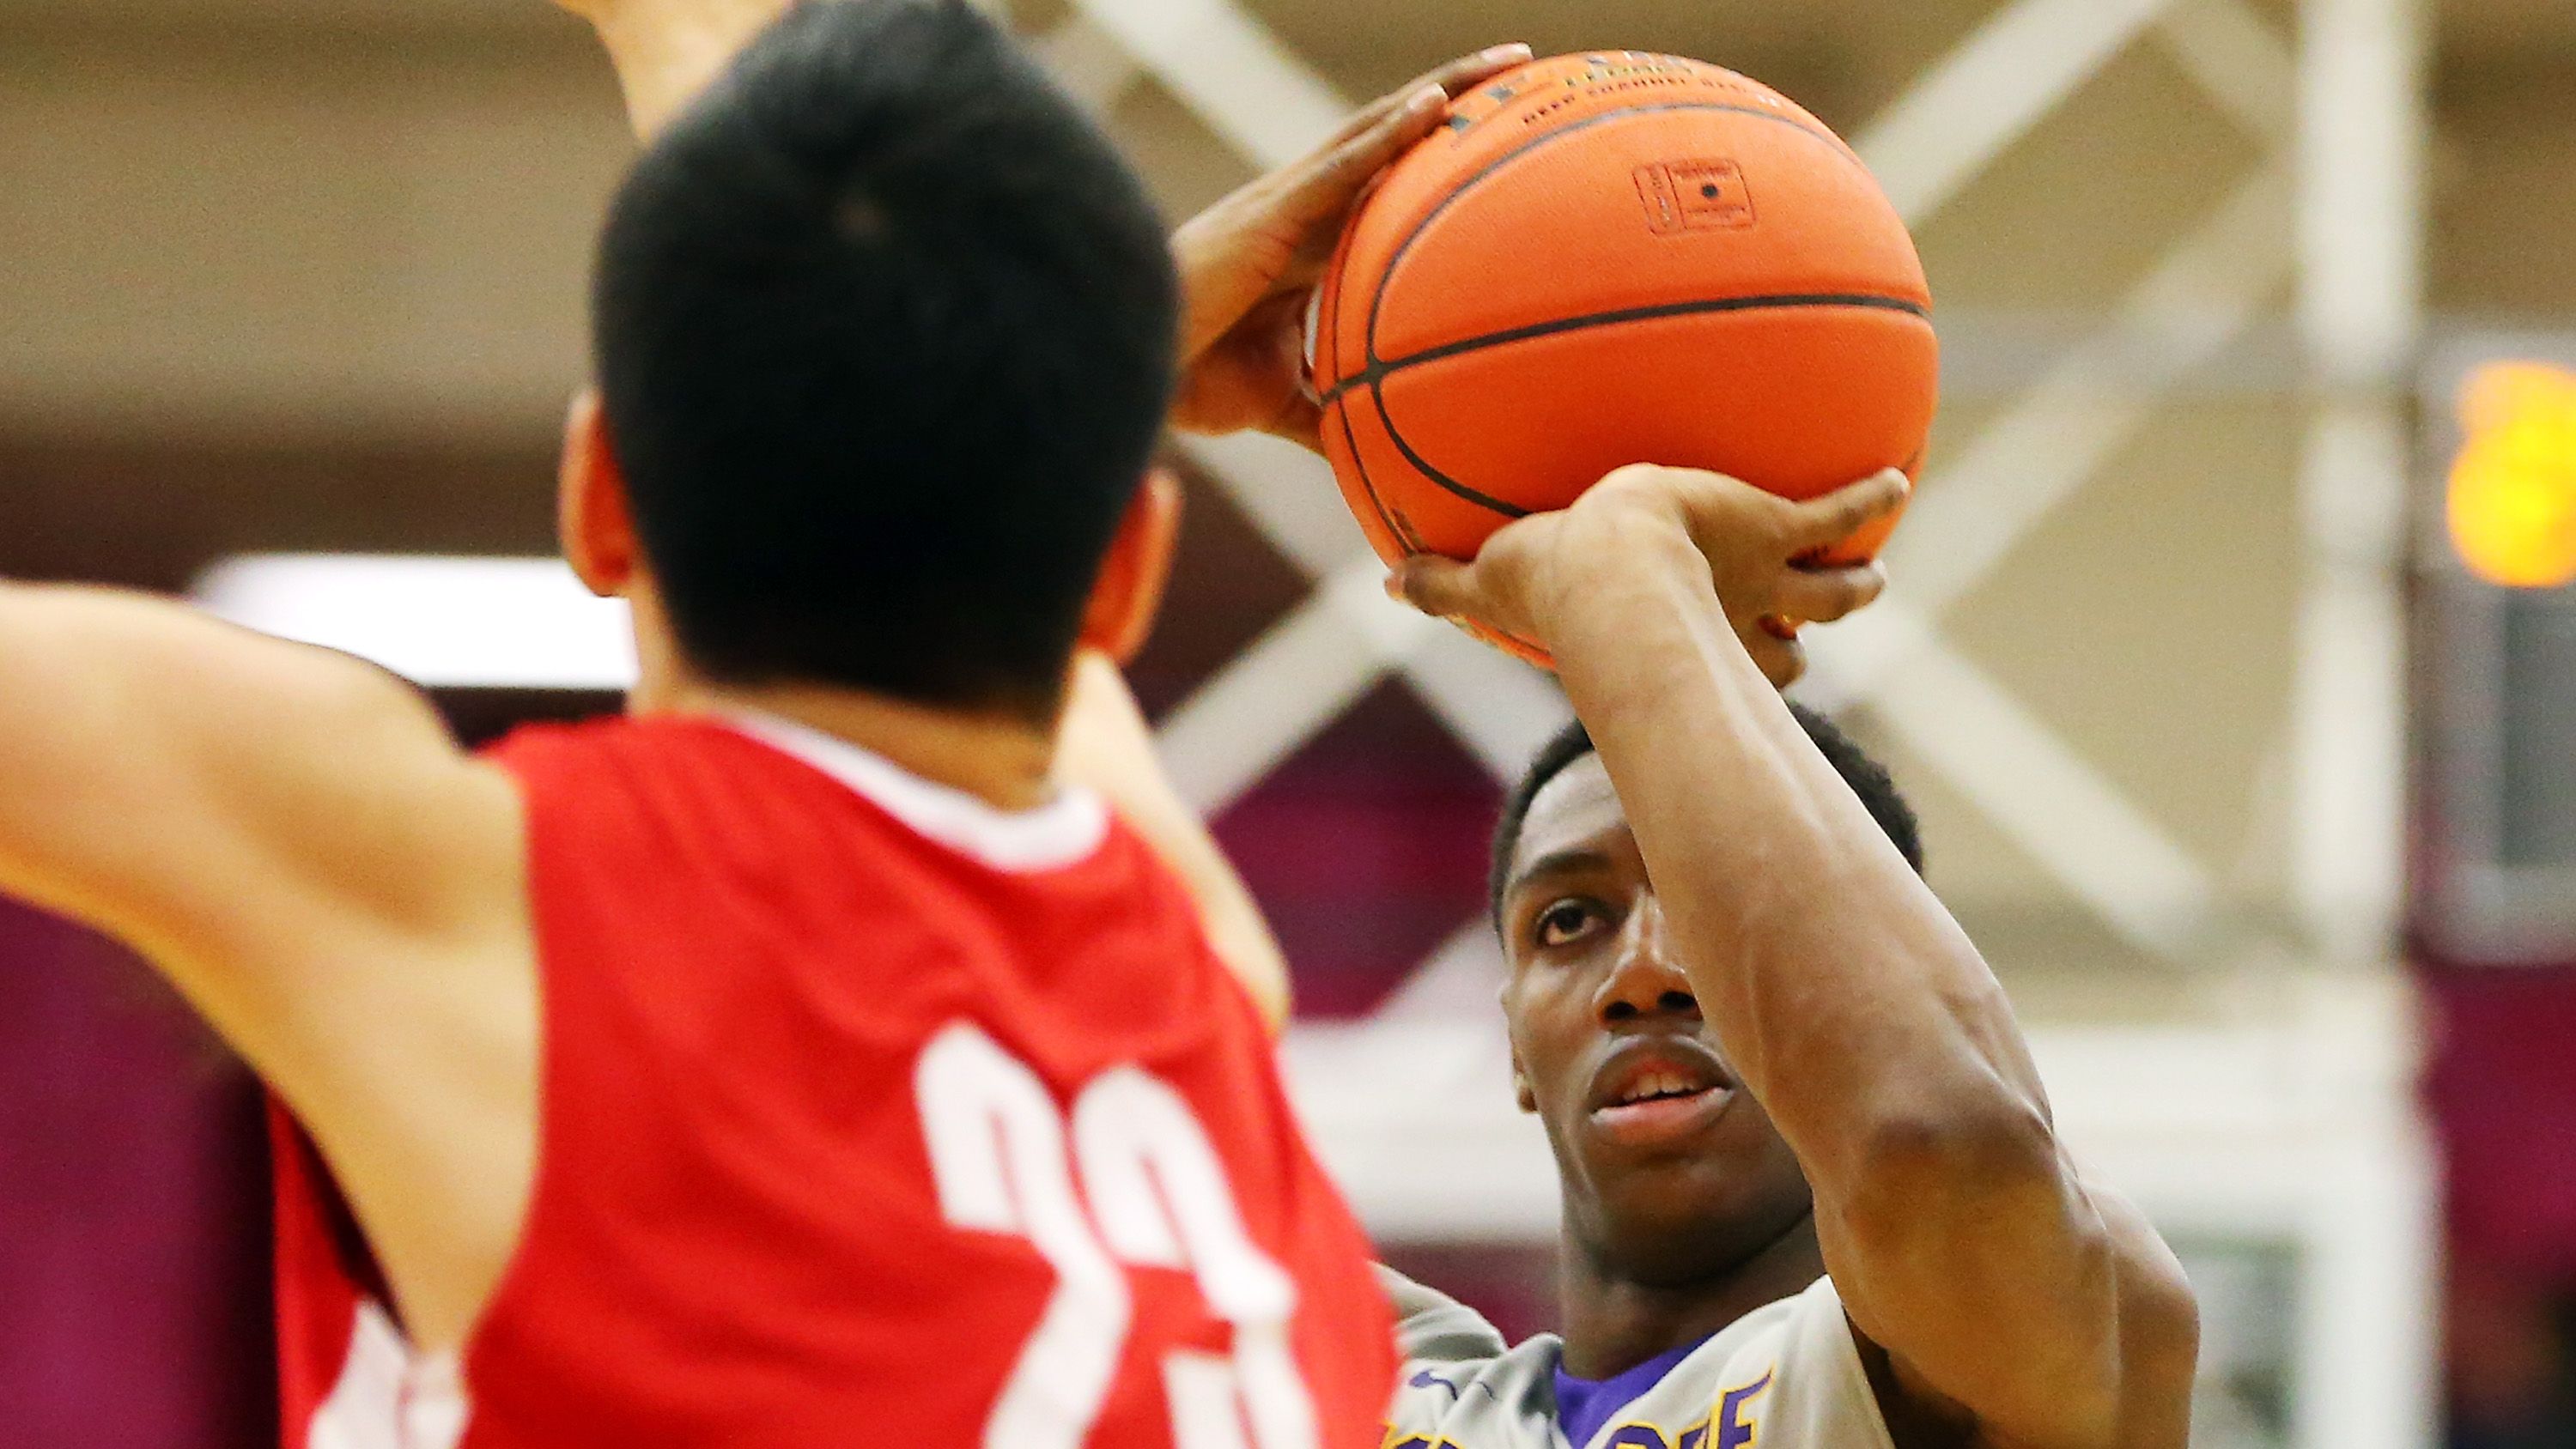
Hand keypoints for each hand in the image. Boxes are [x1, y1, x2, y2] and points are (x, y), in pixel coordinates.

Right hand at [1168, 44, 1533, 445]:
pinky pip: (1344, 165)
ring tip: (1507, 59)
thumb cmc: (1192, 379)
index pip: (1389, 181)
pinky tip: (1435, 104)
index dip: (1438, 150)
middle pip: (1394, 136)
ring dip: (1443, 91)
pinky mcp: (1274, 213)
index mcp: (1313, 243)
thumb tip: (1367, 456)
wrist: (1140, 373)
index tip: (1500, 132)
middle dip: (1458, 96)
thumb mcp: (1282, 400)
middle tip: (1521, 64)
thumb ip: (1326, 414)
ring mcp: (1292, 203)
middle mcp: (1308, 208)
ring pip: (1379, 130)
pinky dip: (1390, 134)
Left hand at [1390, 467, 1909, 686]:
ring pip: (1834, 594)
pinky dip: (1868, 496)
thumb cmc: (1551, 582)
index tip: (1755, 662)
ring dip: (1855, 584)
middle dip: (1805, 637)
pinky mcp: (1777, 526)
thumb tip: (1382, 582)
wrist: (1613, 560)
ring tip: (1876, 570)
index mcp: (1680, 640)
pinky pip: (1838, 514)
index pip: (1716, 667)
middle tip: (1823, 614)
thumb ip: (1442, 585)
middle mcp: (1733, 623)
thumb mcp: (1492, 579)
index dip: (1739, 666)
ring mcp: (1765, 576)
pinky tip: (1892, 474)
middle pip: (1794, 647)